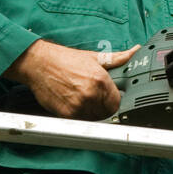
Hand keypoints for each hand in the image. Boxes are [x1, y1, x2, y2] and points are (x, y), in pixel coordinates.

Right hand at [5, 39, 139, 118]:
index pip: (117, 102)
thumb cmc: (64, 59)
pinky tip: (73, 102)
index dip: (114, 101)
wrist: (39, 63)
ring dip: (91, 113)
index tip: (108, 99)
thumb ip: (117, 58)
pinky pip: (80, 121)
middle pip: (107, 113)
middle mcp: (90, 94)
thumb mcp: (94, 57)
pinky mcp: (67, 114)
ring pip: (94, 118)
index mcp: (100, 80)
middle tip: (93, 98)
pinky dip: (79, 115)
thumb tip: (134, 52)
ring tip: (81, 98)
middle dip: (103, 107)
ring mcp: (78, 105)